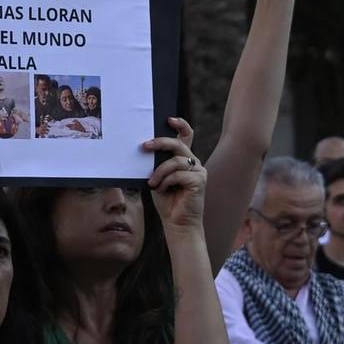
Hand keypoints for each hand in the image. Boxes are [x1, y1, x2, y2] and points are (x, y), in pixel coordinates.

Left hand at [144, 118, 205, 232]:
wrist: (177, 223)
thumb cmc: (167, 201)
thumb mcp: (158, 178)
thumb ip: (157, 164)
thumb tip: (145, 148)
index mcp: (184, 159)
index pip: (186, 136)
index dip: (180, 125)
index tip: (169, 119)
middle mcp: (193, 162)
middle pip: (178, 144)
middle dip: (160, 142)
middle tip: (144, 146)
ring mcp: (199, 171)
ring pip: (175, 161)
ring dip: (159, 172)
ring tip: (152, 183)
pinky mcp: (199, 181)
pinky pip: (178, 174)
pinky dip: (166, 182)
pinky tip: (162, 189)